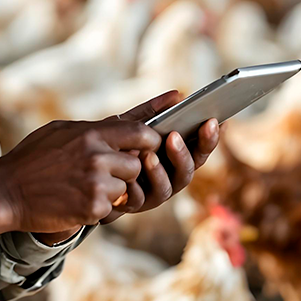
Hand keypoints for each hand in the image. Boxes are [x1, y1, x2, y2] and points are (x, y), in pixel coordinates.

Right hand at [0, 115, 162, 238]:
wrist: (6, 192)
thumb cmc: (32, 158)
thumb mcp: (61, 131)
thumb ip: (93, 128)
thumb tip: (122, 120)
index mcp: (91, 134)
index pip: (141, 132)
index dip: (150, 140)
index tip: (148, 146)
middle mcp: (97, 157)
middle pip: (137, 164)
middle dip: (126, 171)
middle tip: (104, 174)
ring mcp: (96, 184)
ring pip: (125, 188)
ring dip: (111, 191)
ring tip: (84, 188)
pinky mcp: (92, 208)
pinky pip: (111, 208)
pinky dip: (98, 208)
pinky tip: (76, 201)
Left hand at [97, 90, 220, 224]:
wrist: (87, 169)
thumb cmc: (116, 144)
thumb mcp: (132, 123)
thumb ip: (153, 111)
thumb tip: (178, 95)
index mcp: (176, 156)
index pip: (200, 148)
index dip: (210, 138)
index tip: (214, 121)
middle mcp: (171, 176)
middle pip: (189, 169)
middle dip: (184, 153)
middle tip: (174, 136)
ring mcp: (154, 193)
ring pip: (167, 187)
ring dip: (159, 171)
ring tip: (148, 155)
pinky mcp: (134, 204)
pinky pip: (139, 199)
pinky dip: (136, 188)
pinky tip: (129, 176)